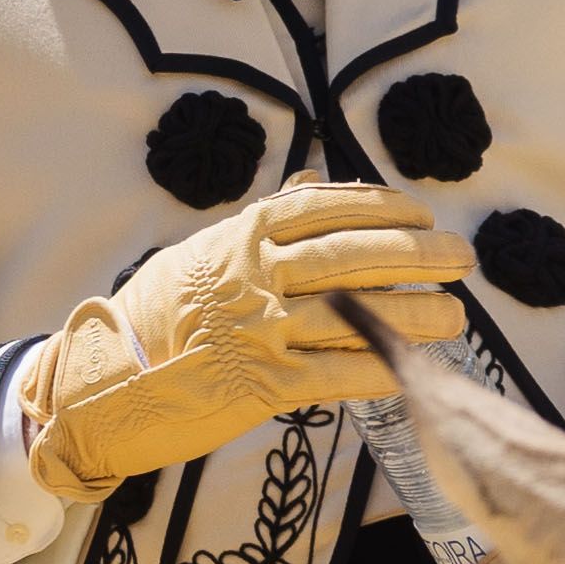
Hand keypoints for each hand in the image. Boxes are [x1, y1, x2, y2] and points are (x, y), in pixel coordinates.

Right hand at [25, 183, 471, 495]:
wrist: (103, 385)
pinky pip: (338, 373)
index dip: (384, 207)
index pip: (328, 207)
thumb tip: (314, 178)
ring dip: (415, 314)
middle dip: (417, 255)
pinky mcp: (262, 385)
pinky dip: (380, 369)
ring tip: (455, 316)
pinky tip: (413, 369)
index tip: (423, 212)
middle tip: (462, 259)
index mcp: (242, 235)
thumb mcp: (202, 252)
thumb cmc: (155, 315)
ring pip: (355, 313)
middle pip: (354, 255)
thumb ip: (262, 220)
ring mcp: (260, 329)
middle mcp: (254, 275)